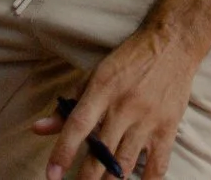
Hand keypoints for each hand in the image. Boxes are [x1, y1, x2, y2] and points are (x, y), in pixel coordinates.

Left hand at [33, 21, 202, 179]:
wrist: (172, 43)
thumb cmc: (129, 60)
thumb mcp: (95, 75)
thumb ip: (67, 107)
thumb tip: (38, 129)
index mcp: (102, 90)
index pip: (78, 126)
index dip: (63, 152)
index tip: (52, 175)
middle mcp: (124, 107)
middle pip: (101, 153)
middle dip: (86, 179)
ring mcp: (148, 119)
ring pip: (125, 164)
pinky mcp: (168, 127)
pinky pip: (158, 165)